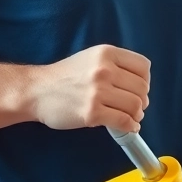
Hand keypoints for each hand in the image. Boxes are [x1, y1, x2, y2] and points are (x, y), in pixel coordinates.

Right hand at [25, 45, 149, 132]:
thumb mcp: (91, 58)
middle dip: (142, 100)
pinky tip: (128, 127)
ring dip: (137, 115)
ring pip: (135, 106)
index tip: (138, 89)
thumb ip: (115, 65)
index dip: (145, 81)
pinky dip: (130, 127)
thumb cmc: (64, 77)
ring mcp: (98, 92)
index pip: (143, 67)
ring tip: (130, 117)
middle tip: (135, 107)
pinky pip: (123, 121)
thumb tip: (140, 87)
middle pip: (141, 88)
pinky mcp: (92, 113)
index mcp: (106, 53)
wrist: (37, 91)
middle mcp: (104, 70)